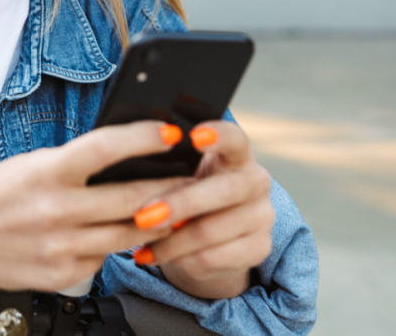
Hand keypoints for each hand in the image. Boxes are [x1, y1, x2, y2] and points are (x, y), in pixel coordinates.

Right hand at [0, 121, 191, 291]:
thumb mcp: (31, 166)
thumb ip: (75, 164)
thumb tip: (125, 157)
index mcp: (47, 173)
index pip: (106, 149)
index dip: (144, 138)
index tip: (171, 133)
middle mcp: (55, 211)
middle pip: (131, 198)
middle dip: (170, 188)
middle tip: (193, 178)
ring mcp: (60, 247)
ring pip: (128, 234)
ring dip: (156, 220)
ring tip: (172, 208)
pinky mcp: (61, 275)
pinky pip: (103, 258)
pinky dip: (115, 245)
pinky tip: (120, 234)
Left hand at [129, 120, 273, 298]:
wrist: (210, 237)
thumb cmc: (188, 193)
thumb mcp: (182, 175)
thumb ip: (170, 170)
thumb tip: (132, 170)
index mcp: (238, 154)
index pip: (235, 138)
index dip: (218, 135)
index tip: (193, 135)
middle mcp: (257, 181)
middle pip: (224, 190)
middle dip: (181, 204)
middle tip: (143, 216)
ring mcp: (263, 217)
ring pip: (212, 231)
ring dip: (171, 241)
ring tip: (141, 245)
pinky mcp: (259, 249)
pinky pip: (213, 257)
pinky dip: (180, 260)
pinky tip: (156, 255)